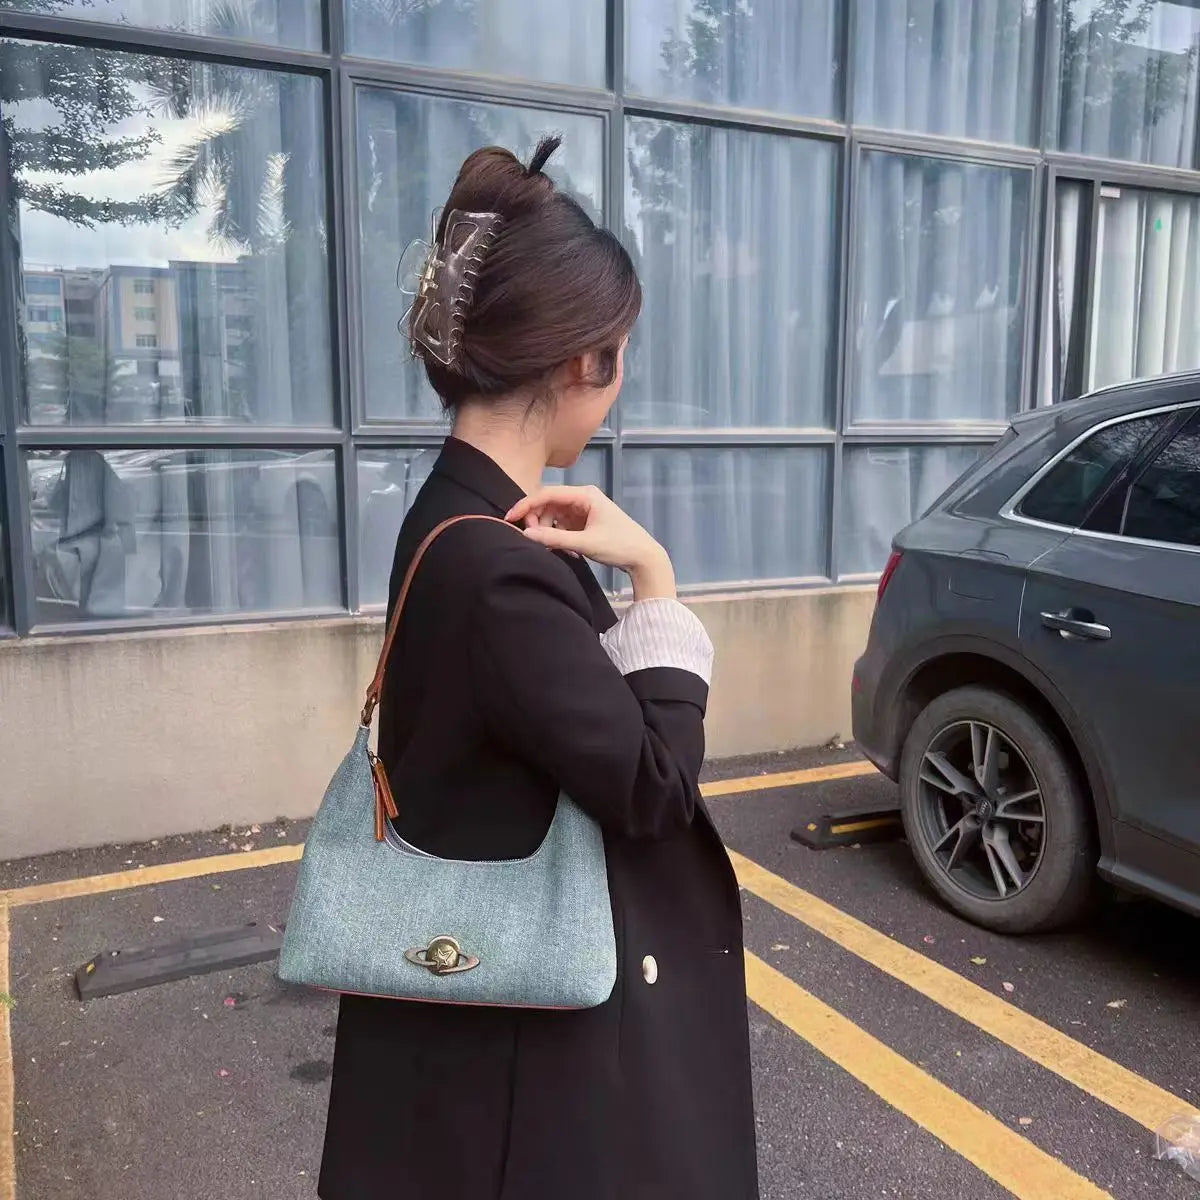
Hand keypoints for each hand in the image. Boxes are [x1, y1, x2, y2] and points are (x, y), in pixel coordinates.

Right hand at [506, 486, 675, 600]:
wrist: (643, 557)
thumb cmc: (619, 546)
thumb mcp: (585, 543)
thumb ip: (554, 538)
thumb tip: (527, 534)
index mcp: (585, 495)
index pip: (547, 493)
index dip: (526, 505)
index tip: (510, 518)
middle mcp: (583, 498)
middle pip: (548, 503)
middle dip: (537, 519)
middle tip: (533, 538)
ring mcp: (584, 510)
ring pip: (554, 515)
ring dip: (548, 530)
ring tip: (556, 548)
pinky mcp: (585, 522)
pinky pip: (562, 525)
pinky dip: (558, 536)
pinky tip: (566, 550)